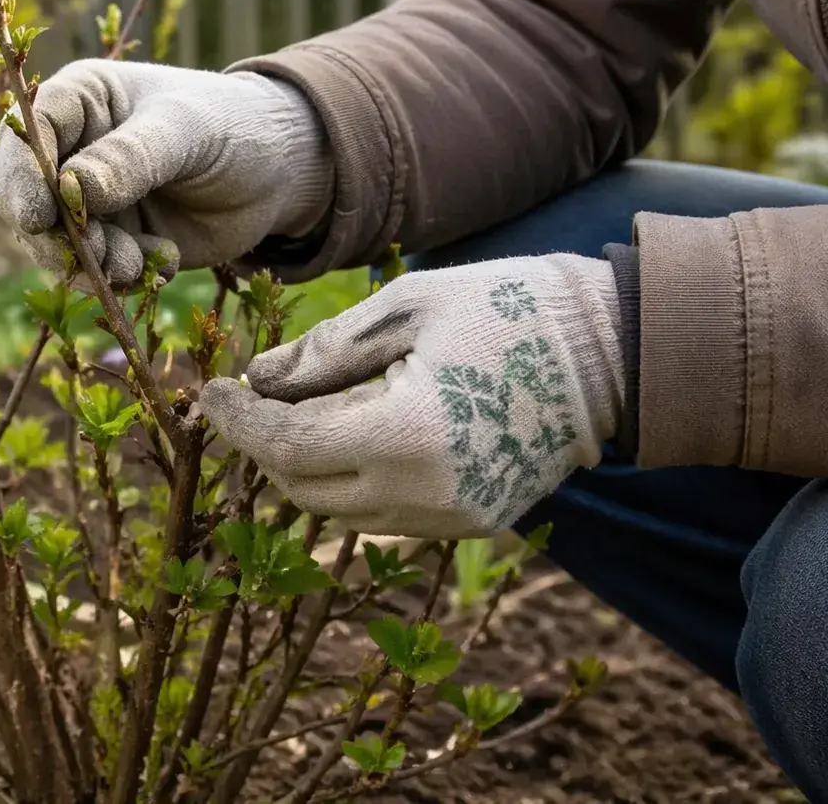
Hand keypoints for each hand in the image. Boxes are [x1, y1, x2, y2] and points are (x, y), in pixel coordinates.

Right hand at [0, 59, 332, 286]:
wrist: (279, 172)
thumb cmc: (232, 125)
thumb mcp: (186, 131)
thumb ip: (132, 157)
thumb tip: (73, 188)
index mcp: (80, 100)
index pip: (27, 131)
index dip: (22, 174)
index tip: (38, 215)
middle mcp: (72, 149)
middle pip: (19, 192)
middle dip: (47, 232)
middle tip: (89, 256)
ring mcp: (88, 200)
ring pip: (51, 241)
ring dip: (87, 263)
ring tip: (135, 266)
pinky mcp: (111, 240)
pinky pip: (91, 270)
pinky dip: (118, 277)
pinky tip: (163, 262)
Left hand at [200, 254, 626, 538]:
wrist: (616, 351)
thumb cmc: (509, 308)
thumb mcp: (407, 307)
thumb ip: (326, 350)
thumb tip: (258, 378)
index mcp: (404, 436)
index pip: (288, 445)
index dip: (238, 422)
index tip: (211, 392)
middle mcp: (424, 494)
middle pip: (304, 489)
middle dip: (266, 447)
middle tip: (248, 399)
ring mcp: (452, 517)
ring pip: (341, 512)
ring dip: (308, 467)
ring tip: (301, 410)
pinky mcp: (473, 521)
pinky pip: (386, 514)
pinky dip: (355, 480)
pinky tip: (356, 430)